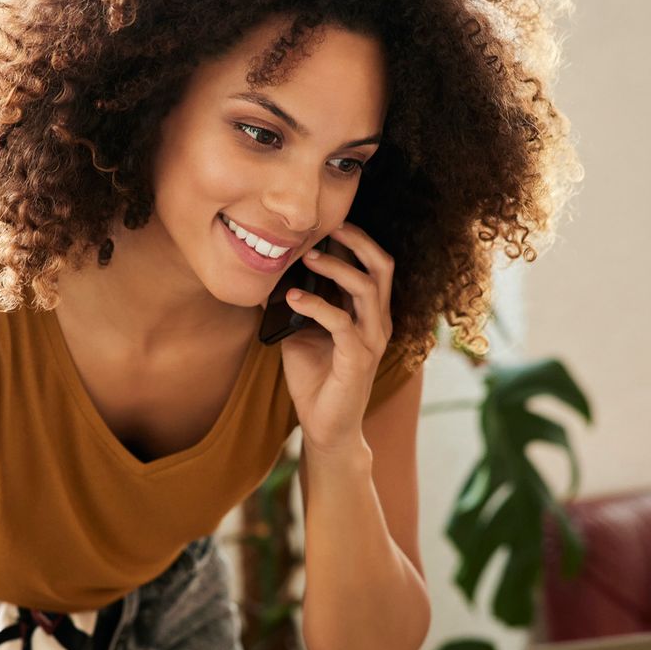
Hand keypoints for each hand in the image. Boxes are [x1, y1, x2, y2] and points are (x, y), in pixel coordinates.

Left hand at [279, 221, 394, 456]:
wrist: (325, 427)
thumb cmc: (316, 379)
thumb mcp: (302, 332)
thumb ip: (296, 304)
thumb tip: (268, 275)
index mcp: (370, 313)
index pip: (375, 265)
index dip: (357, 239)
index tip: (328, 222)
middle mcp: (378, 322)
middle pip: (382, 266)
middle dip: (358, 240)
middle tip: (328, 226)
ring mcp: (372, 341)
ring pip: (366, 289)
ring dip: (335, 268)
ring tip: (307, 257)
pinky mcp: (357, 359)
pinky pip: (341, 322)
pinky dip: (316, 304)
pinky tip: (292, 298)